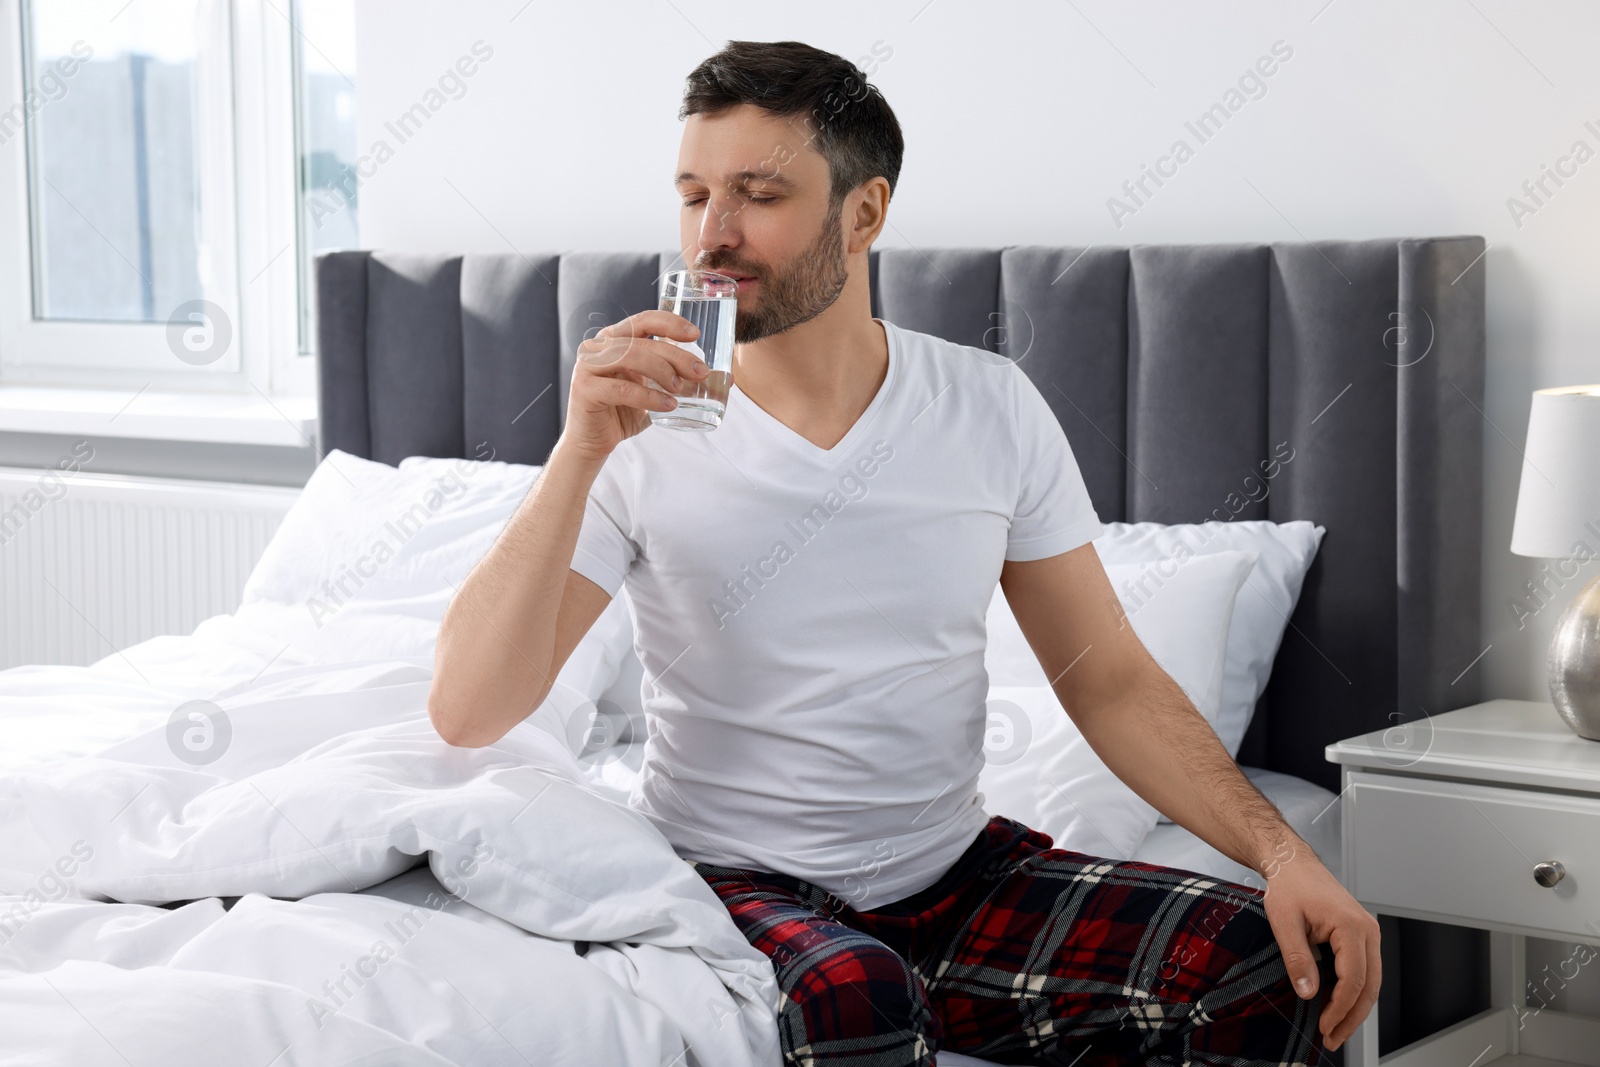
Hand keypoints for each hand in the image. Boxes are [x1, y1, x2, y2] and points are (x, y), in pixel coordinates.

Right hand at [562, 310, 711, 462]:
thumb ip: (678, 379)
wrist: (593, 443)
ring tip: (679, 389)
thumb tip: (720, 378)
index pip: (644, 320)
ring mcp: (588, 366)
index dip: (670, 323)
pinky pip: (621, 388)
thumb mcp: (653, 389)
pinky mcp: (584, 390)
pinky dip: (648, 396)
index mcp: (615, 339)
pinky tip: (667, 405)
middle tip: (699, 372)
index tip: (695, 334)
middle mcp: (598, 347)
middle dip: (675, 355)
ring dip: (661, 371)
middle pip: (642, 341)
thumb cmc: (624, 413)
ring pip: (630, 356)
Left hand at [1261, 845, 1379, 1050]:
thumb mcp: (1284, 922)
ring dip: (1355, 1008)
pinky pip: (1365, 970)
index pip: (1353, 979)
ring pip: (1371, 981)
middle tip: (1333, 1039)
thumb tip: (1308, 992)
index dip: (1340, 1008)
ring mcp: (1368, 933)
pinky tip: (1338, 1006)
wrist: (1293, 864)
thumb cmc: (1290, 886)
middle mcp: (1368, 930)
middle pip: (1370, 986)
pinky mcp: (1361, 936)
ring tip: (1336, 1029)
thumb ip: (1297, 958)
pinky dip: (1354, 992)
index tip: (1324, 1026)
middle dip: (1352, 1017)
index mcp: (1352, 926)